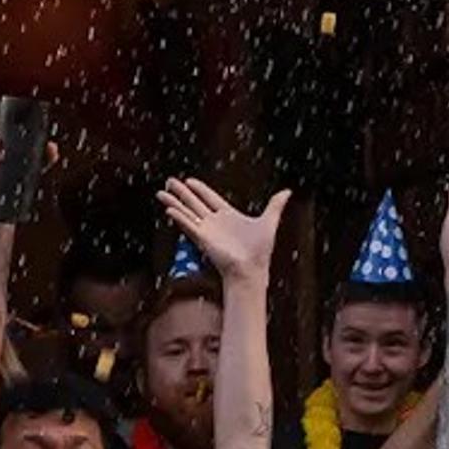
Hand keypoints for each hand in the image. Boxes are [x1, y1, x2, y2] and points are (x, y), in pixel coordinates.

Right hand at [156, 174, 288, 287]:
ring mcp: (207, 230)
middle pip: (194, 203)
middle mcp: (214, 222)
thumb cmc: (260, 250)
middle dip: (181, 192)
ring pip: (187, 212)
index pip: (210, 198)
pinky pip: (188, 225)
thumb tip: (288, 191)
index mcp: (228, 215)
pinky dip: (179, 217)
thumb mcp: (269, 222)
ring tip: (161, 192)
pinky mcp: (202, 238)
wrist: (252, 269)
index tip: (189, 180)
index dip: (200, 189)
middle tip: (169, 181)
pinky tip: (169, 209)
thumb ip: (275, 205)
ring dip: (174, 202)